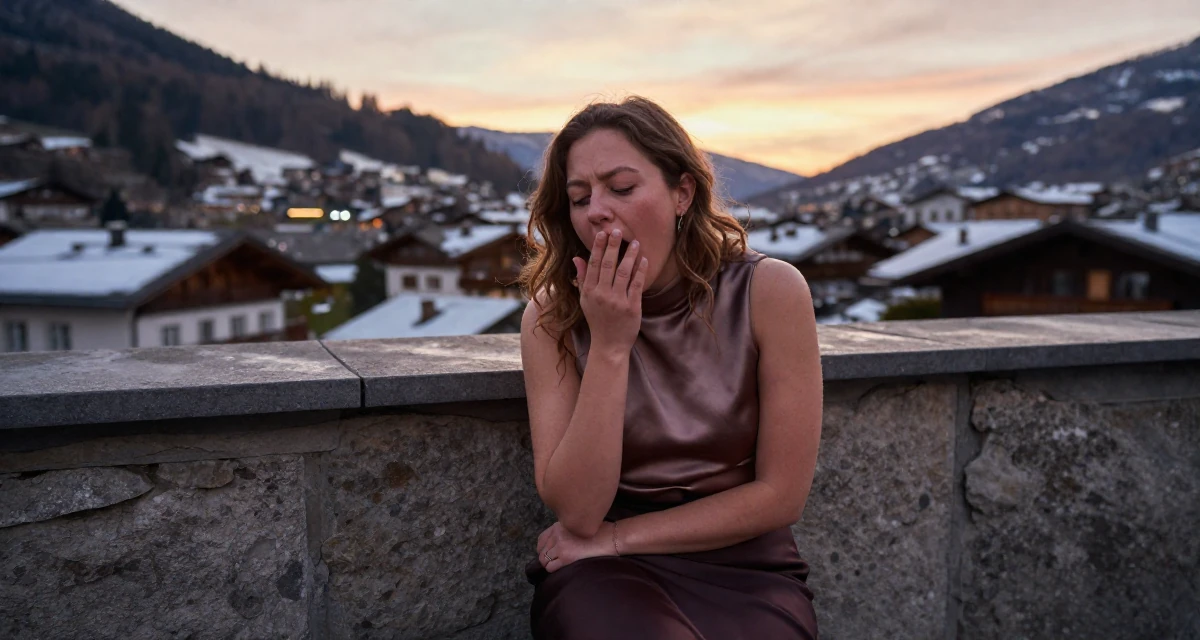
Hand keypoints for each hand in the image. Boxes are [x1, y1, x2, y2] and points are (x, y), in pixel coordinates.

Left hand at [536, 521, 617, 573]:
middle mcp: (557, 533)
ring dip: (550, 564)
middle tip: (554, 563)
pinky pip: (551, 567)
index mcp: (559, 525)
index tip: (548, 554)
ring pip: (544, 560)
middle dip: (546, 558)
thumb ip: (566, 531)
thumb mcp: (578, 526)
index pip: (541, 538)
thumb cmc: (599, 532)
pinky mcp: (565, 556)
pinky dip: (554, 570)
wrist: (610, 538)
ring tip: (559, 566)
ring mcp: (560, 545)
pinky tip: (562, 568)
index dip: (542, 548)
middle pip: (541, 550)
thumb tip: (556, 544)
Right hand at [572, 230, 647, 356]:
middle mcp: (601, 295)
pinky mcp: (632, 307)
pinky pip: (636, 284)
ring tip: (635, 242)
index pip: (593, 264)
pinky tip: (643, 259)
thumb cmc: (597, 321)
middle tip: (617, 230)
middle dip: (612, 246)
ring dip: (629, 255)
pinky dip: (640, 270)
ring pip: (623, 272)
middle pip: (607, 265)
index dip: (597, 247)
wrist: (609, 346)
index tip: (602, 233)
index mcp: (589, 292)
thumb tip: (577, 257)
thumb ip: (582, 278)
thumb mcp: (585, 300)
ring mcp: (617, 301)